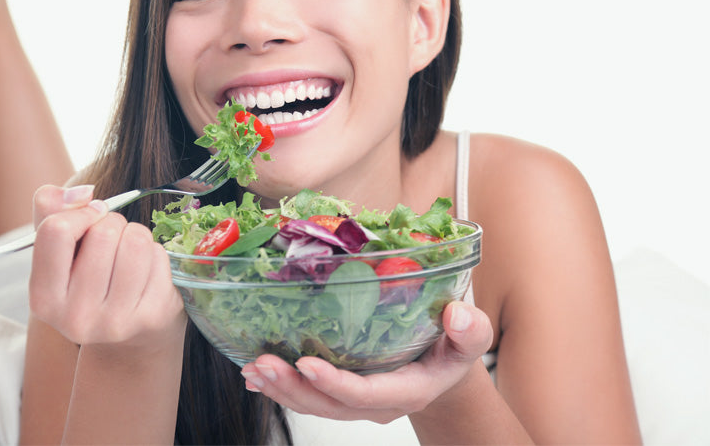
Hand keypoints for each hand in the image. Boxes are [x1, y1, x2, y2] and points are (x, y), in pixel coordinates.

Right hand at [27, 185, 185, 351]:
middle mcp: (76, 318)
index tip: (88, 218)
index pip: (56, 231)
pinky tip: (145, 273)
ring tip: (128, 253)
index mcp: (43, 299)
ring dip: (135, 236)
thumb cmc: (86, 278)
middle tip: (111, 242)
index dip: (78, 213)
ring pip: (136, 241)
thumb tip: (84, 193)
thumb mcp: (57, 248)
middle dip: (111, 224)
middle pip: (103, 232)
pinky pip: (158, 257)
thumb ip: (50, 208)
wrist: (127, 339)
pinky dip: (155, 255)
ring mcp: (115, 322)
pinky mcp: (151, 317)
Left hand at [240, 301, 492, 422]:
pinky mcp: (342, 393)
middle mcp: (377, 403)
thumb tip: (459, 315)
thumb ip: (470, 331)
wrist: (444, 365)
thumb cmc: (454, 346)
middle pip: (330, 405)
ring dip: (280, 389)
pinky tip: (255, 375)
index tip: (306, 363)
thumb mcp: (471, 337)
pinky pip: (309, 396)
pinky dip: (281, 387)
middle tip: (262, 364)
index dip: (335, 383)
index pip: (366, 394)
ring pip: (314, 404)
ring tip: (251, 370)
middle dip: (293, 387)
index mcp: (408, 390)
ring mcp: (358, 402)